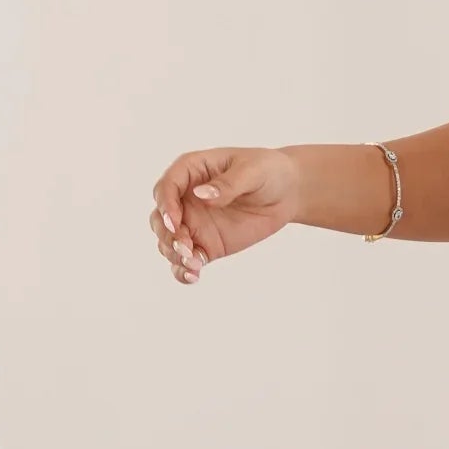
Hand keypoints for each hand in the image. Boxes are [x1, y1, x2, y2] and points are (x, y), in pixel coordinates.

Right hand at [148, 145, 300, 283]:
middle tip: (186, 248)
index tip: (175, 222)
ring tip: (193, 264)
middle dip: (167, 235)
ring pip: (168, 242)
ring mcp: (194, 224)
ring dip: (174, 255)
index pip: (166, 187)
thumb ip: (227, 183)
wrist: (287, 193)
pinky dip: (184, 270)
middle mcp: (185, 199)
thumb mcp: (252, 171)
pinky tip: (193, 277)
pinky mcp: (206, 245)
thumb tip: (201, 195)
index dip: (166, 205)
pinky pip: (186, 260)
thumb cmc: (268, 171)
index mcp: (191, 172)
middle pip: (160, 218)